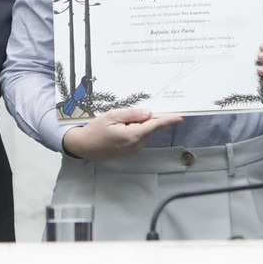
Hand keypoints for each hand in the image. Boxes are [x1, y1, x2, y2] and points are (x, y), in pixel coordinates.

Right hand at [60, 106, 183, 160]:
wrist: (83, 146)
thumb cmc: (95, 130)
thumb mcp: (112, 116)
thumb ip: (132, 114)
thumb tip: (148, 113)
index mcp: (132, 135)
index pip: (154, 125)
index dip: (167, 120)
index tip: (179, 118)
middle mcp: (136, 144)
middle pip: (147, 126)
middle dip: (140, 118)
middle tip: (122, 116)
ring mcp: (133, 148)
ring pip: (142, 130)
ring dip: (134, 124)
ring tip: (115, 124)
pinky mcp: (130, 149)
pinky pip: (136, 135)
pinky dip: (131, 129)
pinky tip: (116, 129)